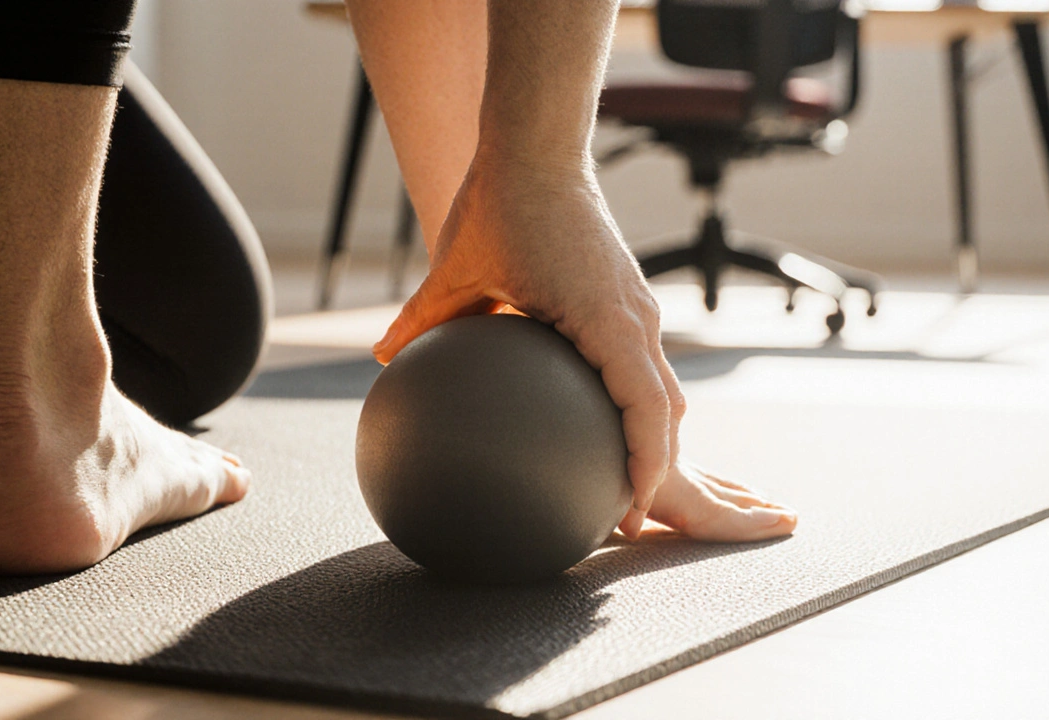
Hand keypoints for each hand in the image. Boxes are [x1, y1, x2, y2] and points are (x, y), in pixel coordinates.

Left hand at [372, 156, 682, 537]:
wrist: (540, 147)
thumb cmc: (501, 202)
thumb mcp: (455, 267)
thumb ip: (423, 320)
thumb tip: (381, 358)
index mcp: (605, 319)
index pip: (646, 408)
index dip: (646, 465)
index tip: (631, 509)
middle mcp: (635, 317)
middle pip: (668, 410)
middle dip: (657, 467)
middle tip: (625, 515)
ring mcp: (638, 307)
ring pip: (663, 389)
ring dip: (652, 436)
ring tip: (623, 480)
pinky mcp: (628, 297)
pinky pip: (643, 362)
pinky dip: (636, 402)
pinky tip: (598, 421)